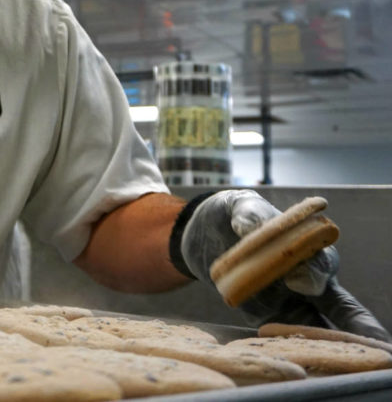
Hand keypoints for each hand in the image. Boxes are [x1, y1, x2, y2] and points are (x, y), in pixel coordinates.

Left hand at [175, 190, 390, 341]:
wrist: (199, 237)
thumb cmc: (228, 216)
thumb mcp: (236, 205)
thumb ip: (247, 212)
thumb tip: (249, 225)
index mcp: (308, 247)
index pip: (321, 262)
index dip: (314, 272)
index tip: (298, 280)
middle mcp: (307, 277)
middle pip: (338, 304)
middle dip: (355, 322)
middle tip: (366, 338)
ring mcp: (291, 301)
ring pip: (320, 326)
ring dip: (329, 342)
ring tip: (340, 360)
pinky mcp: (269, 318)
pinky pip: (287, 336)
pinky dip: (291, 346)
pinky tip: (290, 358)